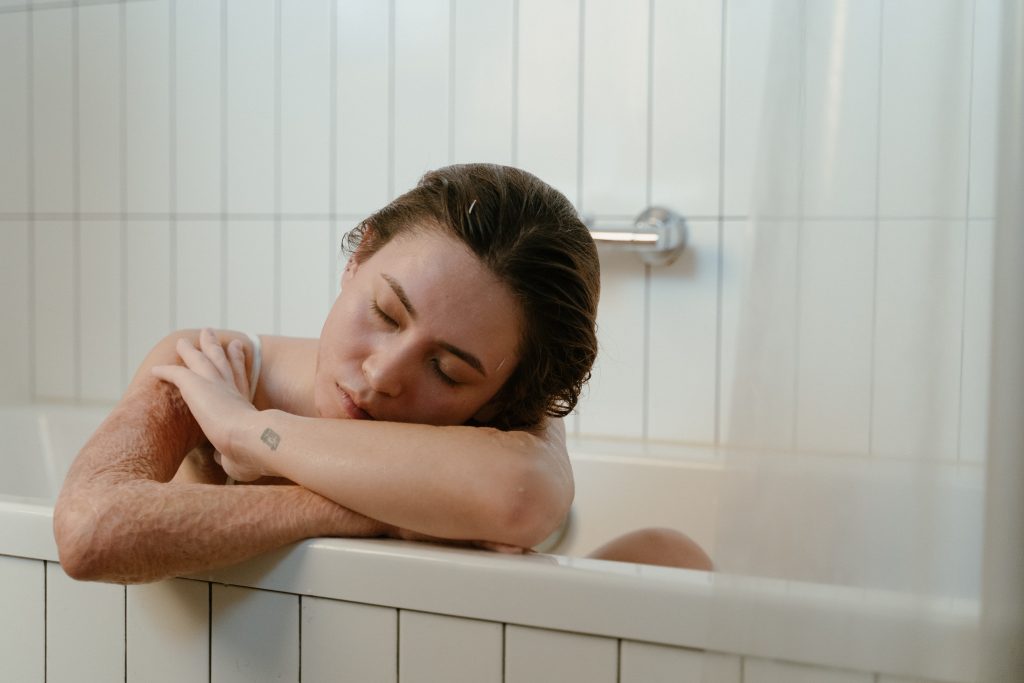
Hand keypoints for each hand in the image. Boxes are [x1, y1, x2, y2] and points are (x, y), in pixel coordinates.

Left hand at [151, 328, 263, 480]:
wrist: (253, 439)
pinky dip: (166, 371)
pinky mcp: (195, 385)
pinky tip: (156, 369)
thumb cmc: (253, 452)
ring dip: (191, 350)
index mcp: (245, 403)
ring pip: (199, 360)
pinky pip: (176, 374)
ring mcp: (214, 384)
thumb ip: (232, 453)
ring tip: (183, 341)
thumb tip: (221, 456)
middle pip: (221, 361)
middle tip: (211, 334)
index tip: (238, 349)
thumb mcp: (243, 455)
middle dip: (215, 348)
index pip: (239, 379)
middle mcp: (231, 389)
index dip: (238, 364)